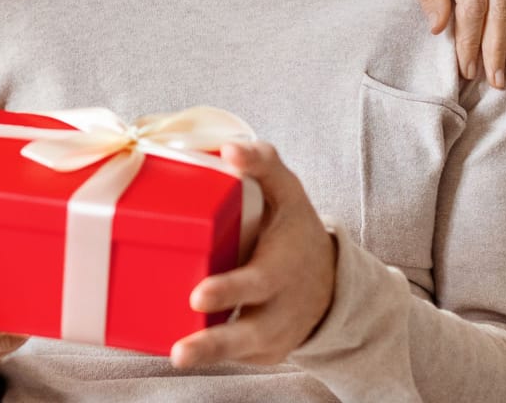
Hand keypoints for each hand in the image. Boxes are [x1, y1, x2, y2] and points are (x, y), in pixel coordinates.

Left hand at [171, 141, 335, 368]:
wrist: (328, 279)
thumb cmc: (292, 228)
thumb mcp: (288, 191)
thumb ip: (263, 163)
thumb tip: (229, 149)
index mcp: (286, 264)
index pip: (260, 280)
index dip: (231, 290)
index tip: (199, 296)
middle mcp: (283, 306)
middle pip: (252, 331)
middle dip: (217, 339)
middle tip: (182, 344)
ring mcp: (274, 334)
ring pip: (242, 351)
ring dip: (209, 354)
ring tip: (177, 355)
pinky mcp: (263, 352)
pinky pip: (236, 357)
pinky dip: (210, 355)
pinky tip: (180, 346)